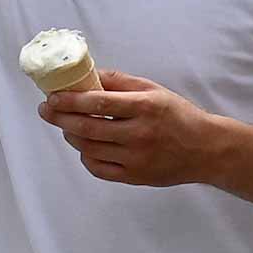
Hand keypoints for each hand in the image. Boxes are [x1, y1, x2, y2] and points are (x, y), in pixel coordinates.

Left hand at [38, 69, 220, 186]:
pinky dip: (86, 157)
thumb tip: (89, 75)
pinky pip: (99, 169)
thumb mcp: (155, 90)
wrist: (205, 149)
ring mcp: (136, 158)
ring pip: (89, 149)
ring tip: (66, 126)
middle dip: (60, 118)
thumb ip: (121, 82)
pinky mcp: (134, 177)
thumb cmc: (179, 116)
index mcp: (145, 107)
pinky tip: (85, 147)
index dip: (71, 100)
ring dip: (71, 136)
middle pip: (88, 128)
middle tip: (47, 110)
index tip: (53, 96)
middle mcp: (140, 134)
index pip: (99, 102)